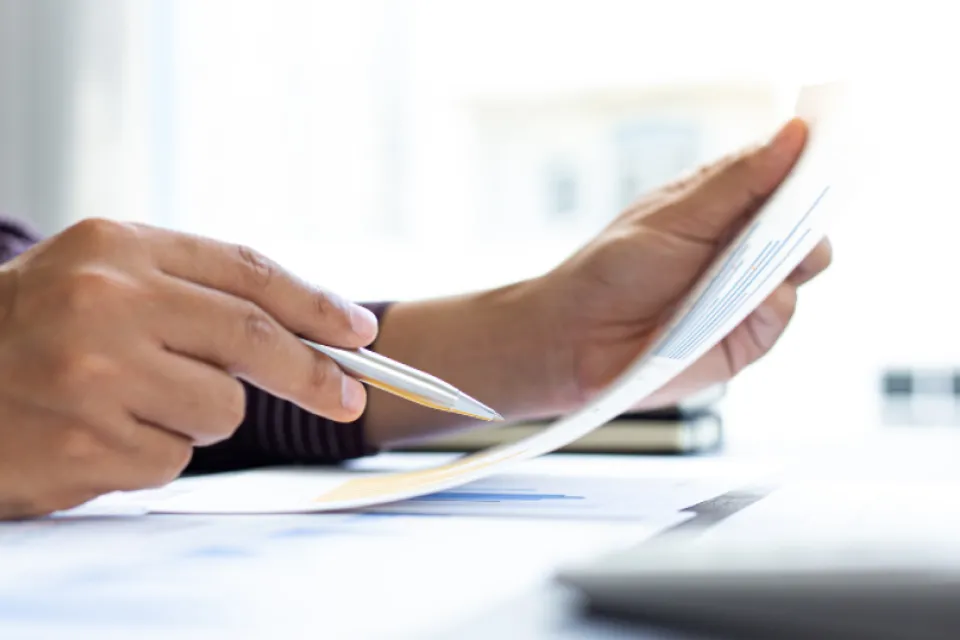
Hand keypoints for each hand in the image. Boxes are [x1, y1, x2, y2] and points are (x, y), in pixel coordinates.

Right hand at [0, 219, 376, 518]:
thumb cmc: (38, 326)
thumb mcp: (106, 275)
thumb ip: (197, 290)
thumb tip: (311, 330)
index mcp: (119, 247)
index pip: (248, 272)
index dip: (315, 304)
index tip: (359, 330)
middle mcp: (107, 304)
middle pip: (253, 341)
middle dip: (313, 374)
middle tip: (348, 395)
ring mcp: (95, 378)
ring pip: (221, 411)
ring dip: (201, 415)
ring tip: (134, 399)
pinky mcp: (87, 446)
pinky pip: (173, 459)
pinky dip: (155, 451)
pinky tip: (102, 431)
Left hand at [536, 118, 831, 409]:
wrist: (574, 339)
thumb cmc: (612, 269)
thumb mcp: (675, 215)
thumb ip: (737, 181)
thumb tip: (795, 133)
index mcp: (723, 206)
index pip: (782, 177)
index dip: (808, 161)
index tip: (830, 145)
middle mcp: (741, 247)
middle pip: (805, 222)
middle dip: (810, 212)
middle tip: (804, 204)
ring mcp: (745, 293)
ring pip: (802, 268)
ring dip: (788, 259)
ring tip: (755, 258)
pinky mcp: (743, 338)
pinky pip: (780, 316)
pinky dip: (768, 305)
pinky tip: (742, 301)